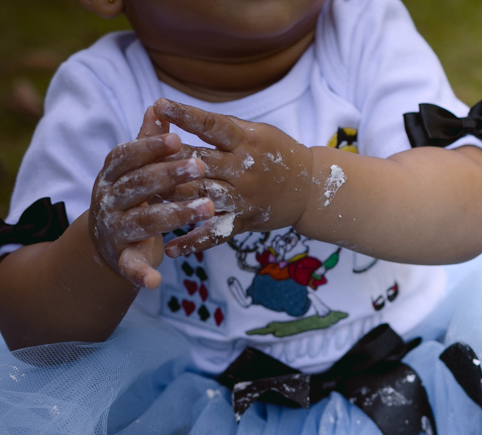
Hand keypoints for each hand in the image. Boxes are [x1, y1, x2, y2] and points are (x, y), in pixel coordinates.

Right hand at [88, 109, 214, 288]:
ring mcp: (113, 229)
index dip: (149, 147)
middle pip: (138, 186)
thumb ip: (147, 143)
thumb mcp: (135, 170)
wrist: (105, 243)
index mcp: (112, 176)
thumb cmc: (131, 198)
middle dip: (168, 176)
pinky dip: (142, 273)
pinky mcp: (121, 258)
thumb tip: (157, 107)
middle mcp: (109, 200)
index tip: (176, 138)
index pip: (127, 156)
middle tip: (200, 168)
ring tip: (205, 209)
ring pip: (144, 221)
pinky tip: (157, 281)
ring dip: (174, 216)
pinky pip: (131, 266)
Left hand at [150, 99, 314, 257]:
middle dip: (168, 160)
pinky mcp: (245, 221)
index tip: (160, 105)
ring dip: (171, 200)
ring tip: (142, 200)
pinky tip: (169, 247)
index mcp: (247, 142)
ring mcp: (245, 198)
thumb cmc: (277, 154)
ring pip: (202, 198)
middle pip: (200, 164)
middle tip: (135, 157)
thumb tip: (172, 112)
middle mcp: (245, 170)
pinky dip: (192, 242)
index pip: (213, 127)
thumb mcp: (256, 133)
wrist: (312, 190)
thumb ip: (219, 127)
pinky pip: (216, 234)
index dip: (187, 116)